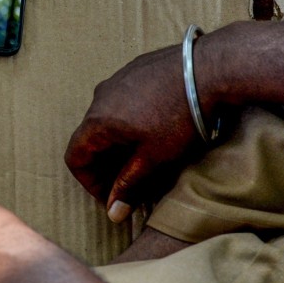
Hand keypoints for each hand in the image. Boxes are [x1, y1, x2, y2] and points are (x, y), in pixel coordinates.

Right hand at [64, 45, 201, 222]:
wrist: (208, 69)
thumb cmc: (180, 116)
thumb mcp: (154, 158)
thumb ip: (129, 185)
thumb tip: (113, 212)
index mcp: (98, 121)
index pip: (75, 157)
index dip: (90, 182)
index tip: (112, 195)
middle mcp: (100, 97)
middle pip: (90, 138)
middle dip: (106, 164)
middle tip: (130, 181)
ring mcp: (117, 79)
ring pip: (107, 118)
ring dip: (119, 141)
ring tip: (146, 155)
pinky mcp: (135, 69)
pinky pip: (123, 100)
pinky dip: (130, 120)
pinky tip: (157, 127)